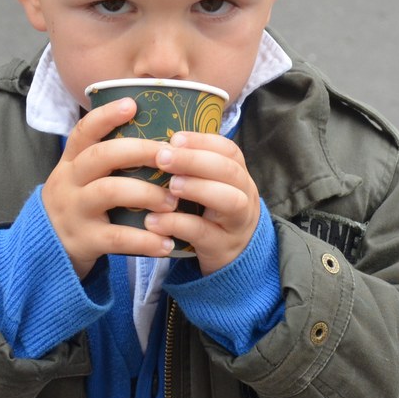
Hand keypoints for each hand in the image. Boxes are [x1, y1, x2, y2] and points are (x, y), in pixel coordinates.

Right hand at [42, 97, 178, 278]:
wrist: (46, 250)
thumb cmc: (79, 205)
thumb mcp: (81, 179)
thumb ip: (107, 160)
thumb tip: (158, 139)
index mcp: (71, 162)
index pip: (83, 131)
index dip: (106, 116)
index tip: (132, 104)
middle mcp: (69, 182)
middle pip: (101, 156)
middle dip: (139, 151)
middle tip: (170, 156)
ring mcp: (74, 210)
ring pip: (110, 191)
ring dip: (147, 194)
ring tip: (173, 202)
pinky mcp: (83, 240)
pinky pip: (117, 237)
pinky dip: (145, 240)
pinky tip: (166, 243)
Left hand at [145, 132, 261, 274]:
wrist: (234, 259)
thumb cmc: (212, 215)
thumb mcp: (210, 189)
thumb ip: (192, 170)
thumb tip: (156, 145)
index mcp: (239, 176)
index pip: (229, 151)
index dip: (203, 141)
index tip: (175, 138)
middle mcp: (244, 195)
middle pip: (230, 171)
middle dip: (195, 160)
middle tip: (163, 157)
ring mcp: (237, 223)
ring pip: (228, 200)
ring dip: (197, 188)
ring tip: (170, 185)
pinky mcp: (221, 247)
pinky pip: (202, 232)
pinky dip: (177, 224)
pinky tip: (153, 220)